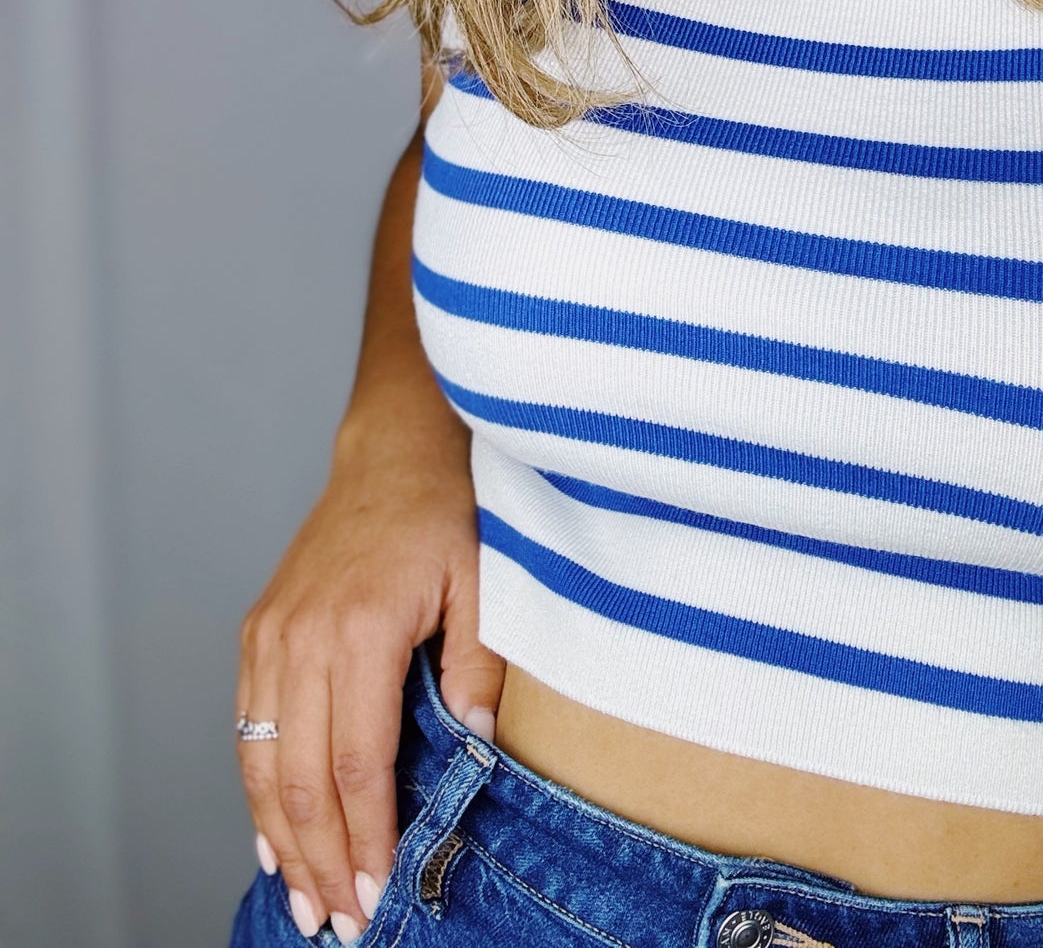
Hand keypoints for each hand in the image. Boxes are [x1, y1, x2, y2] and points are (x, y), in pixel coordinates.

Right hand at [234, 445, 504, 940]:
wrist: (391, 454)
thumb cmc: (443, 515)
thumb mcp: (483, 581)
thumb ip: (479, 665)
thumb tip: (477, 748)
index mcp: (360, 630)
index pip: (357, 762)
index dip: (368, 838)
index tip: (381, 893)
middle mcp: (302, 637)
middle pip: (302, 777)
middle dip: (322, 860)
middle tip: (343, 923)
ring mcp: (271, 635)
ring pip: (263, 762)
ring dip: (282, 840)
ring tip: (306, 901)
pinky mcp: (258, 633)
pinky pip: (247, 728)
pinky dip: (258, 790)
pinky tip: (273, 837)